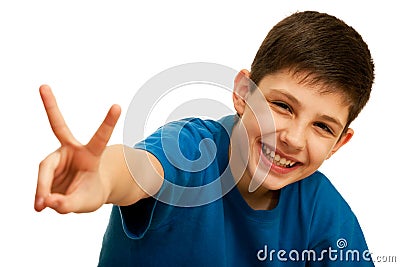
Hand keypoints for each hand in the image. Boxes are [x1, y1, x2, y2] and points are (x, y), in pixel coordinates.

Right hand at [34, 85, 120, 213]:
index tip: (118, 106)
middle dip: (50, 106)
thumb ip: (68, 204)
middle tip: (42, 85)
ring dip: (43, 191)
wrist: (82, 194)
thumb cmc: (90, 194)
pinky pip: (40, 185)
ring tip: (42, 207)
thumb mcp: (86, 203)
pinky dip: (40, 197)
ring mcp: (57, 156)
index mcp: (91, 155)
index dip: (108, 123)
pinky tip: (42, 205)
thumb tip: (46, 202)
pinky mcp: (47, 165)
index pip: (100, 137)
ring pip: (44, 174)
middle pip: (58, 128)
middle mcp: (72, 150)